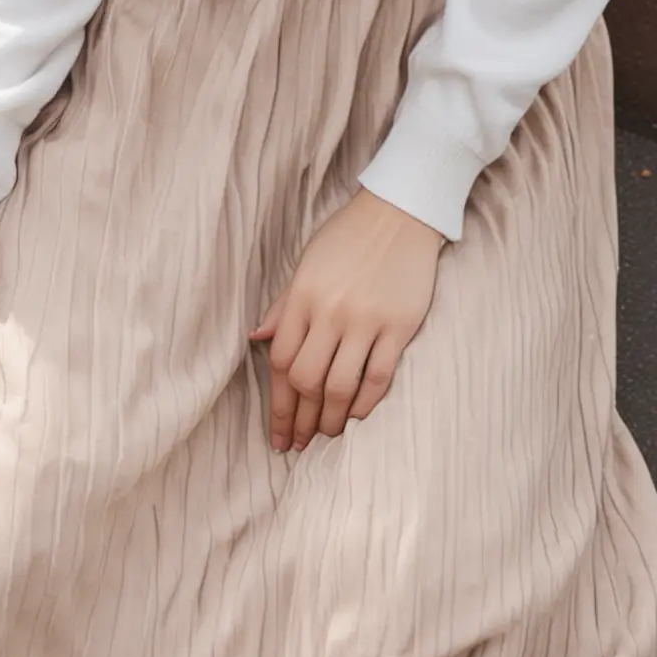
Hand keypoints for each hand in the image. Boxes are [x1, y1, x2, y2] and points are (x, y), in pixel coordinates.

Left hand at [248, 187, 445, 453]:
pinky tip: (357, 416)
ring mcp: (366, 320)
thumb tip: (256, 340)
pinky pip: (378, 378)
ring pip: (340, 386)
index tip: (278, 432)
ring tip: (327, 435)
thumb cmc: (348, 237)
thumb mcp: (307, 263)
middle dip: (300, 420)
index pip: (280, 361)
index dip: (277, 404)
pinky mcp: (399, 326)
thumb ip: (283, 305)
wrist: (400, 212)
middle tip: (300, 443)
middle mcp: (330, 311)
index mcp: (303, 296)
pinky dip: (365, 404)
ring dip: (331, 420)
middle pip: (306, 379)